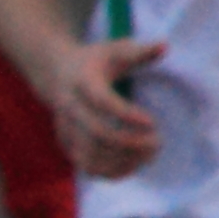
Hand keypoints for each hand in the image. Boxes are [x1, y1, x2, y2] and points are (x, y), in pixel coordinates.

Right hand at [43, 31, 166, 177]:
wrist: (54, 72)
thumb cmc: (94, 60)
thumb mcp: (113, 49)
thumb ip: (138, 51)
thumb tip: (164, 46)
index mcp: (82, 83)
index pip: (101, 102)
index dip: (125, 115)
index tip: (152, 123)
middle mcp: (70, 109)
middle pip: (95, 134)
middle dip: (129, 142)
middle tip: (158, 141)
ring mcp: (66, 129)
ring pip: (89, 157)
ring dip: (122, 161)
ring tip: (150, 153)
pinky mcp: (68, 144)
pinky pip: (89, 167)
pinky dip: (113, 171)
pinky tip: (136, 163)